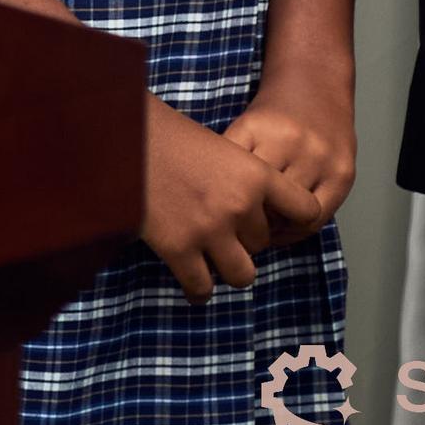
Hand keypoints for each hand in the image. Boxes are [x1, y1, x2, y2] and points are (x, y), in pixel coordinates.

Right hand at [144, 100, 322, 302]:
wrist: (119, 134)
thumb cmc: (163, 134)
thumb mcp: (217, 145)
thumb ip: (241, 177)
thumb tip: (251, 208)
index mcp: (255, 174)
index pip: (306, 210)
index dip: (291, 218)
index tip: (275, 220)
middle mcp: (239, 205)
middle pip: (262, 243)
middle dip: (242, 240)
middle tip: (219, 230)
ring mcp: (209, 230)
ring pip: (242, 275)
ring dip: (228, 268)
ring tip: (212, 260)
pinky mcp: (178, 249)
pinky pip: (201, 287)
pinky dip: (198, 290)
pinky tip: (192, 283)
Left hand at [226, 89, 356, 240]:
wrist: (316, 82)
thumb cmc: (273, 112)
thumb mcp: (242, 126)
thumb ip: (228, 159)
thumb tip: (210, 206)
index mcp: (254, 129)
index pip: (229, 180)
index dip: (219, 205)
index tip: (213, 217)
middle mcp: (289, 142)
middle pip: (260, 201)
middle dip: (245, 221)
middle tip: (235, 230)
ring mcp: (319, 159)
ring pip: (289, 213)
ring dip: (272, 229)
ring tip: (258, 231)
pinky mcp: (343, 174)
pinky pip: (317, 217)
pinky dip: (297, 230)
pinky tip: (284, 229)